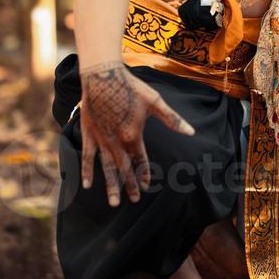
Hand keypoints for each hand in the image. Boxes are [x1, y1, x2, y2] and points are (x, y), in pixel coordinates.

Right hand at [78, 61, 194, 206]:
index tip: (147, 185)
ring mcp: (101, 139)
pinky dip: (86, 171)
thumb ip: (172, 119)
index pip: (141, 160)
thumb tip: (191, 132)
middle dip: (129, 186)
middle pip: (124, 168)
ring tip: (114, 203)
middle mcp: (116, 142)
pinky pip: (87, 156)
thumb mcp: (155, 102)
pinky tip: (87, 185)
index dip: (144, 174)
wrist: (103, 75)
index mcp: (133, 136)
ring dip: (111, 186)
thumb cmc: (131, 87)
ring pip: (106, 168)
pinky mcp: (88, 133)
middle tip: (134, 200)